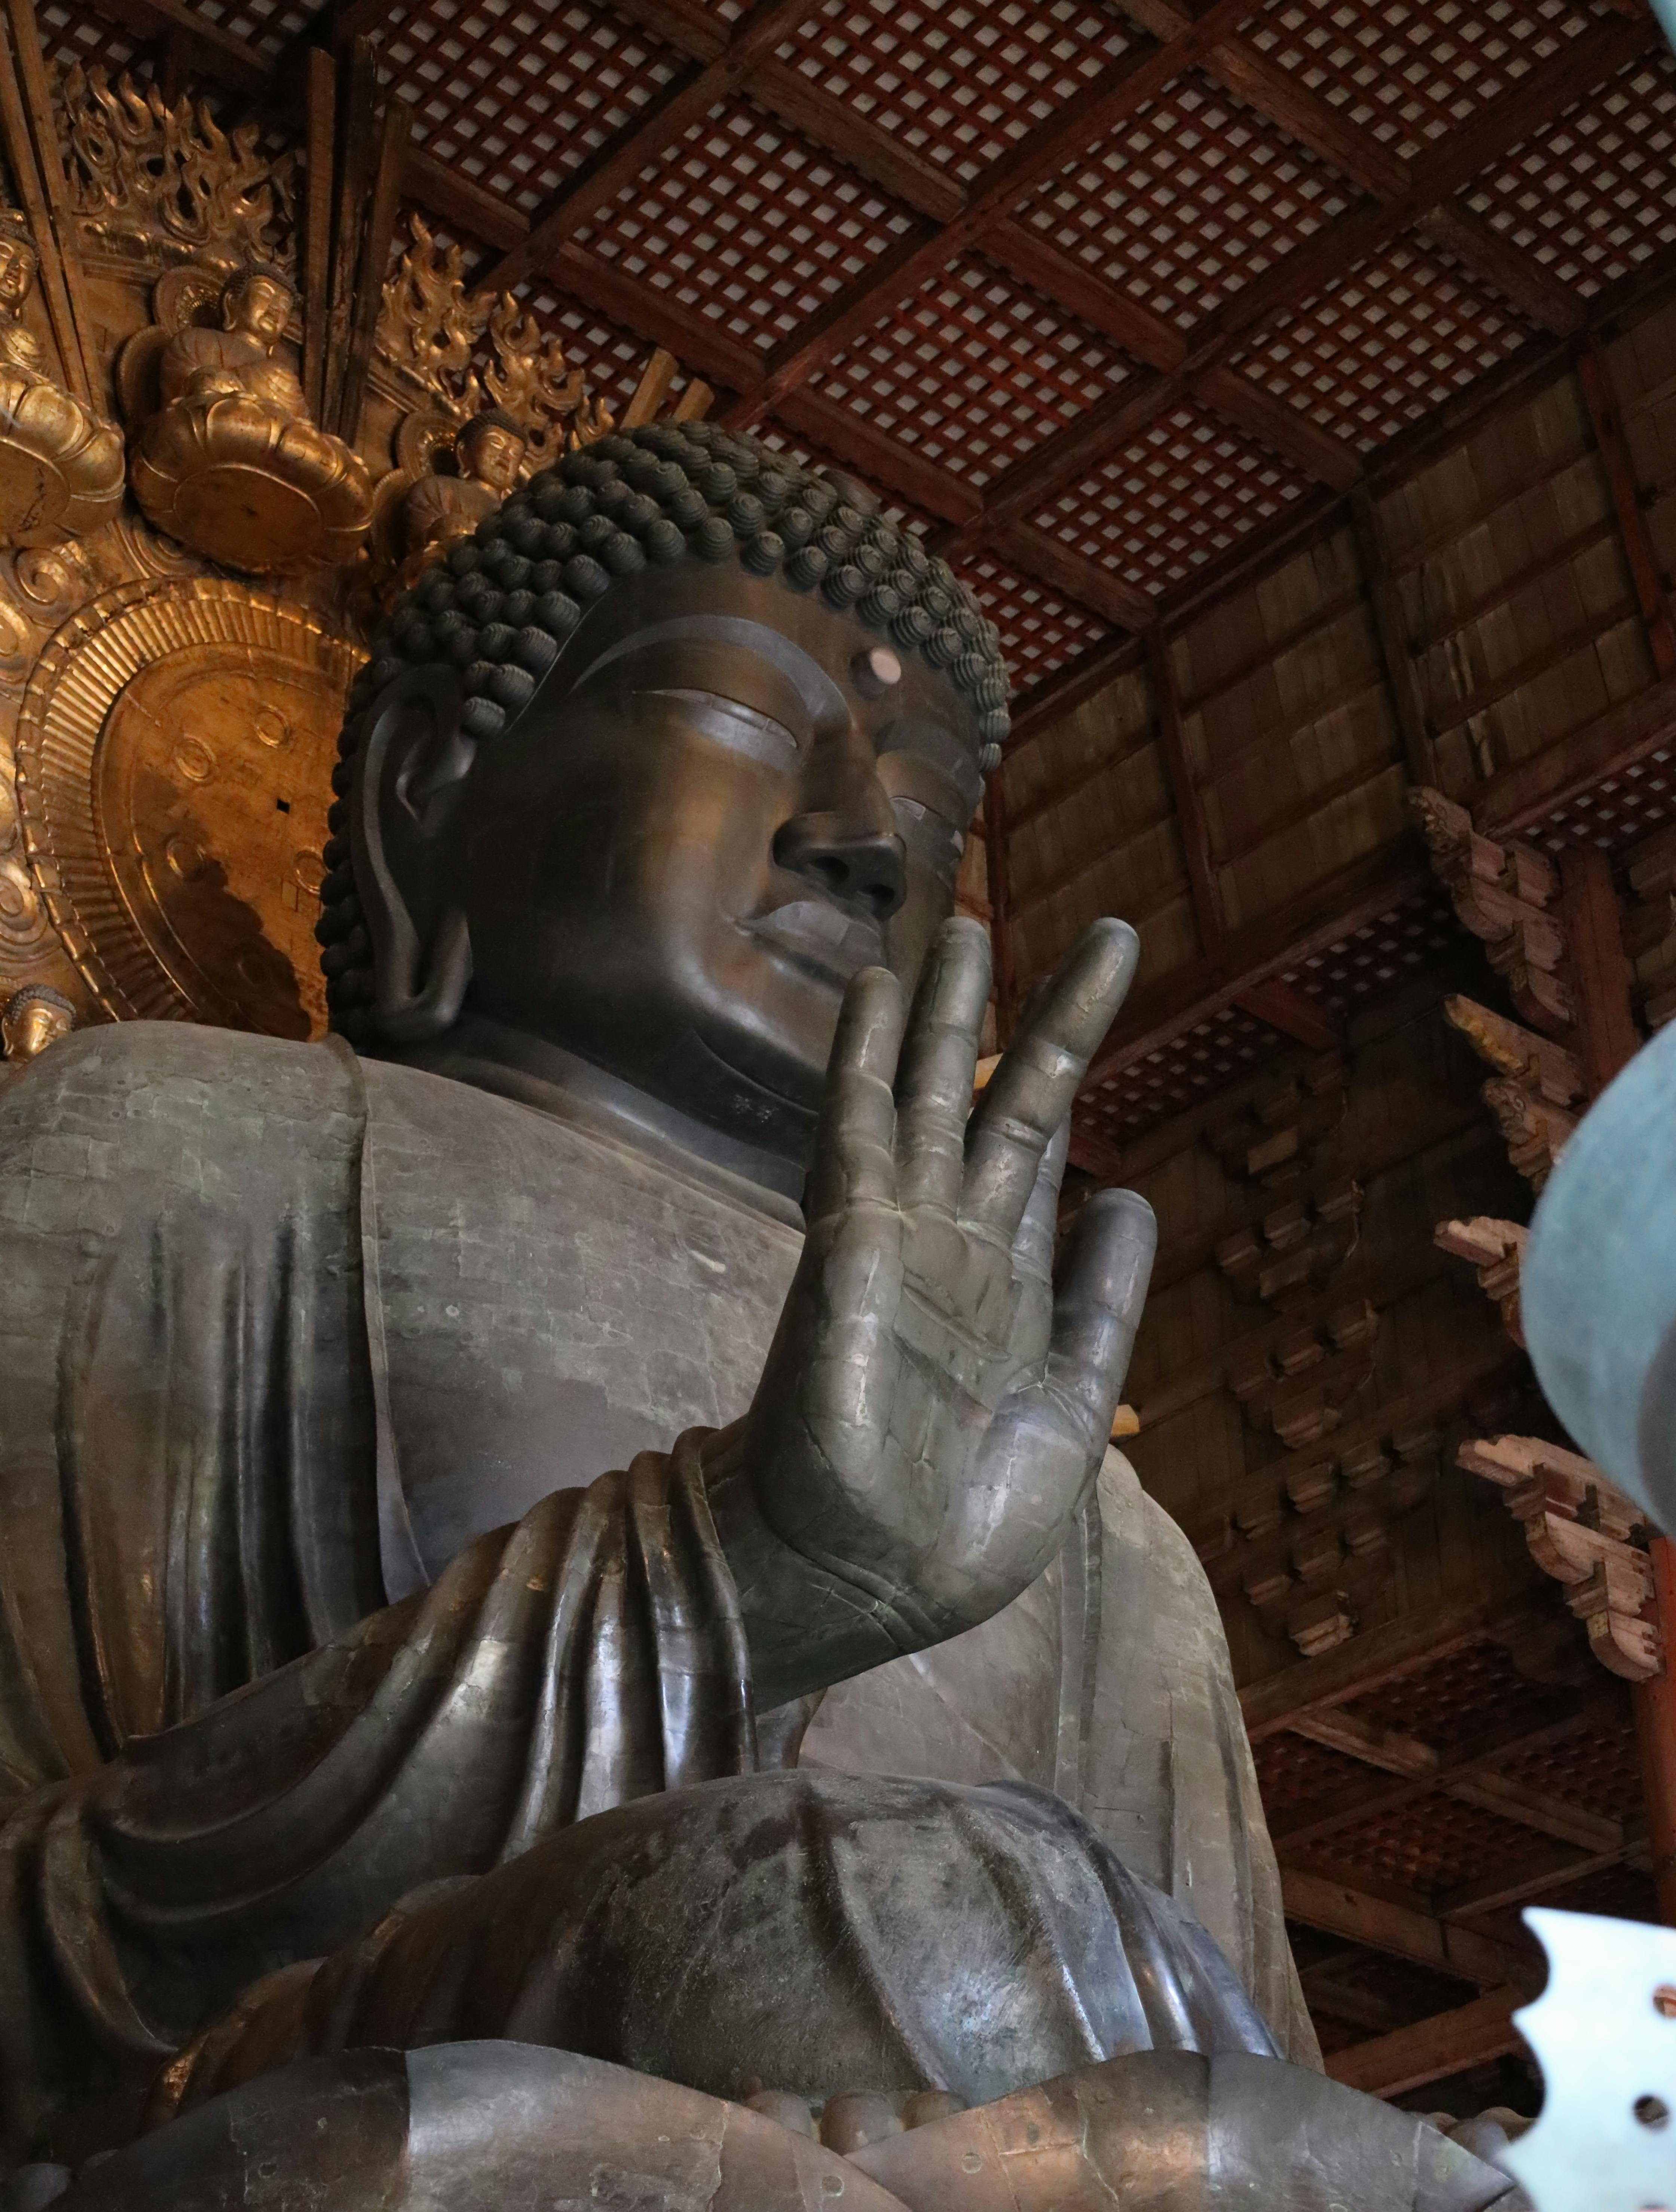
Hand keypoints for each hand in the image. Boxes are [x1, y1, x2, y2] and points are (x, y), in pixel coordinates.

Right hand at [707, 914, 1153, 1705]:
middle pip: (995, 1102)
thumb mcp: (1072, 1408)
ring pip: (927, 1097)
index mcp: (1008, 1285)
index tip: (1096, 982)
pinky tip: (876, 991)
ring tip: (962, 925)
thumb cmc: (960, 1522)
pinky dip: (865, 1060)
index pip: (1040, 1149)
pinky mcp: (849, 1248)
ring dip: (943, 1012)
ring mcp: (898, 1240)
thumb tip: (1131, 1197)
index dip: (1065, 1065)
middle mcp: (953, 1245)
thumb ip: (1103, 1305)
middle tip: (1061, 928)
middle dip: (1023, 1015)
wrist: (869, 1583)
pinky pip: (857, 1133)